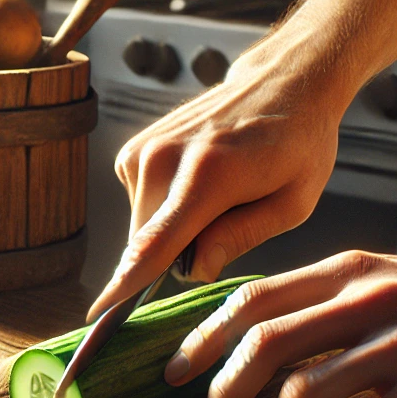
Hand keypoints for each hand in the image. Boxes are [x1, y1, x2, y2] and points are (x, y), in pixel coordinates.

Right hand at [88, 62, 344, 322]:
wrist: (284, 82)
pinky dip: (166, 211)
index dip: (126, 285)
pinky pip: (141, 209)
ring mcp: (142, 151)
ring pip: (142, 231)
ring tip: (219, 196)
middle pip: (147, 246)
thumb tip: (192, 271)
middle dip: (178, 256)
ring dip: (173, 232)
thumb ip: (239, 238)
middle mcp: (163, 158)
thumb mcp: (292, 202)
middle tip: (230, 221)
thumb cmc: (298, 144)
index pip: (156, 243)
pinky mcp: (133, 153)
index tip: (98, 315)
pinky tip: (198, 184)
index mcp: (208, 174)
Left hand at [166, 249, 396, 397]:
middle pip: (259, 345)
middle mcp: (368, 300)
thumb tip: (267, 345)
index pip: (250, 300)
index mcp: (350, 271)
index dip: (200, 339)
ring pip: (301, 393)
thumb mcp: (394, 281)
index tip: (175, 372)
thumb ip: (333, 304)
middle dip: (220, 394)